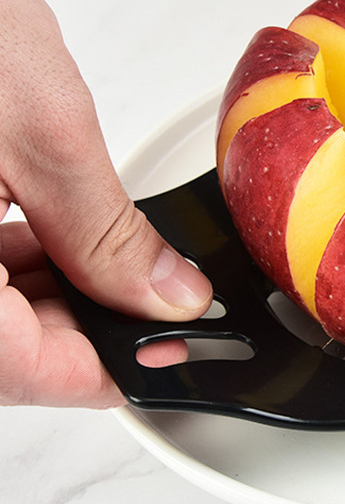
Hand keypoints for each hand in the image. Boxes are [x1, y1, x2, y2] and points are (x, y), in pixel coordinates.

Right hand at [0, 0, 212, 406]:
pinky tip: (48, 232)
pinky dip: (12, 266)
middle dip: (87, 325)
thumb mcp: (40, 130)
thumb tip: (168, 297)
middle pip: (9, 352)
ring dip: (51, 296)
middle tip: (153, 293)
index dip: (112, 370)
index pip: (29, 373)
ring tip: (107, 253)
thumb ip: (107, 233)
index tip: (169, 348)